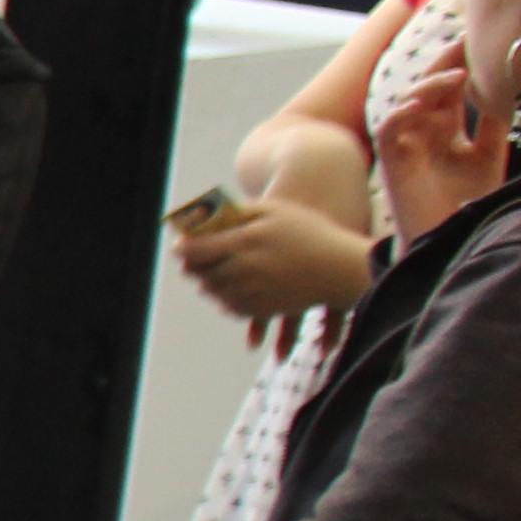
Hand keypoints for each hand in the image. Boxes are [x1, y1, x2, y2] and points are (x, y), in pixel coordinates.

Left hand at [170, 197, 369, 339]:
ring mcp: (253, 291)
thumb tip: (208, 215)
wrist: (341, 267)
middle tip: (190, 264)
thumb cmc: (309, 232)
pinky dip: (227, 300)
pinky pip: (232, 308)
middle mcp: (245, 268)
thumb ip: (241, 211)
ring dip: (208, 284)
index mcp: (245, 240)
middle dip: (193, 268)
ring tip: (210, 276)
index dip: (182, 249)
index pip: (196, 248)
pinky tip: (232, 290)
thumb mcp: (276, 210)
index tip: (179, 247)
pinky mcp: (263, 309)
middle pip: (201, 273)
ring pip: (214, 292)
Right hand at [372, 50, 513, 248]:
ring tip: (457, 76)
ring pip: (409, 101)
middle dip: (446, 62)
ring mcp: (407, 145)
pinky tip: (423, 105)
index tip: (483, 39)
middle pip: (429, 86)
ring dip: (429, 86)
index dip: (463, 62)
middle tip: (466, 40)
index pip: (453, 87)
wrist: (448, 243)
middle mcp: (424, 132)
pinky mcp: (393, 163)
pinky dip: (402, 113)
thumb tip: (514, 92)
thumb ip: (495, 128)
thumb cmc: (466, 205)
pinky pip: (389, 128)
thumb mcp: (489, 158)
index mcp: (447, 129)